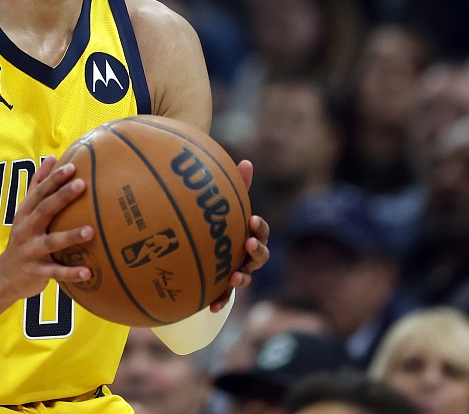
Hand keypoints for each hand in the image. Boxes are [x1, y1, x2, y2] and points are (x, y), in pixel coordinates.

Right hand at [0, 156, 94, 300]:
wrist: (3, 276)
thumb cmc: (23, 238)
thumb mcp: (25, 211)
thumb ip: (37, 185)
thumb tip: (52, 157)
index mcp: (25, 214)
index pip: (39, 192)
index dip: (54, 179)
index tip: (72, 167)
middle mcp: (26, 230)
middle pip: (44, 210)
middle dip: (62, 197)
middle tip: (82, 185)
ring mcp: (31, 251)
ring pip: (51, 242)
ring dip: (70, 236)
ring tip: (91, 231)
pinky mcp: (37, 272)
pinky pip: (56, 272)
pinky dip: (71, 273)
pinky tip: (89, 272)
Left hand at [209, 160, 269, 311]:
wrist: (206, 249)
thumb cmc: (221, 223)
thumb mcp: (227, 205)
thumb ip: (236, 187)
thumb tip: (246, 161)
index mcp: (251, 235)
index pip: (262, 232)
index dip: (260, 228)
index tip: (253, 220)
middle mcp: (248, 256)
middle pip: (260, 257)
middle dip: (257, 252)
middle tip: (249, 244)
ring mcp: (238, 272)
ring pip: (245, 279)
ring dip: (241, 279)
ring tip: (233, 277)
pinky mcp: (223, 287)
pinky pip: (224, 297)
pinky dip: (220, 301)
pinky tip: (212, 307)